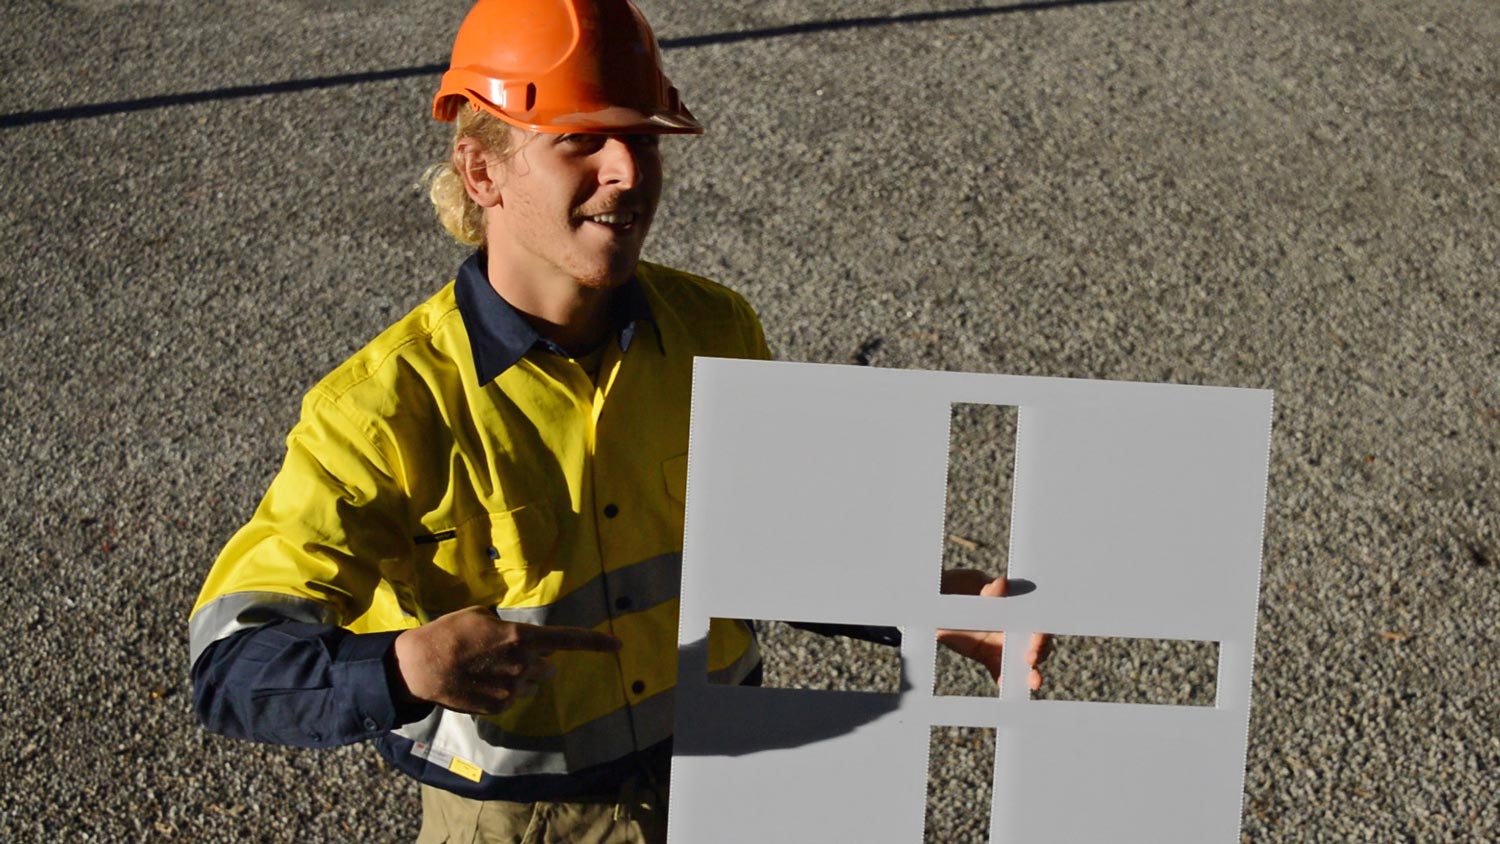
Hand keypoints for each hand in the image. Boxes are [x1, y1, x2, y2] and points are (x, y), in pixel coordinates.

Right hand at [392, 605, 620, 714]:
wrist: (421, 666)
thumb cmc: (449, 632)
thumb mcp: (480, 616)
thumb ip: (506, 626)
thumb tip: (518, 635)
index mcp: (520, 637)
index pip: (567, 640)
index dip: (595, 642)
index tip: (618, 645)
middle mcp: (522, 664)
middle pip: (548, 666)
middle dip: (538, 661)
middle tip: (508, 655)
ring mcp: (512, 688)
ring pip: (532, 683)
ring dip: (521, 677)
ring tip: (489, 669)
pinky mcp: (499, 707)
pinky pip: (514, 697)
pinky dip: (504, 691)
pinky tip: (481, 682)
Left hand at [936, 569, 1048, 690]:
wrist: (946, 603)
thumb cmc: (967, 591)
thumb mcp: (977, 589)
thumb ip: (990, 590)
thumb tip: (1002, 583)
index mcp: (1018, 611)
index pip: (1037, 624)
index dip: (1041, 634)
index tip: (1037, 639)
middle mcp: (1016, 630)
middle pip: (1036, 645)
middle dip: (1039, 653)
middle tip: (1032, 658)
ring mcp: (1004, 645)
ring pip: (1023, 662)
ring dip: (1031, 673)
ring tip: (1034, 681)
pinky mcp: (991, 658)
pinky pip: (1002, 673)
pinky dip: (1007, 681)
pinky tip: (1008, 689)